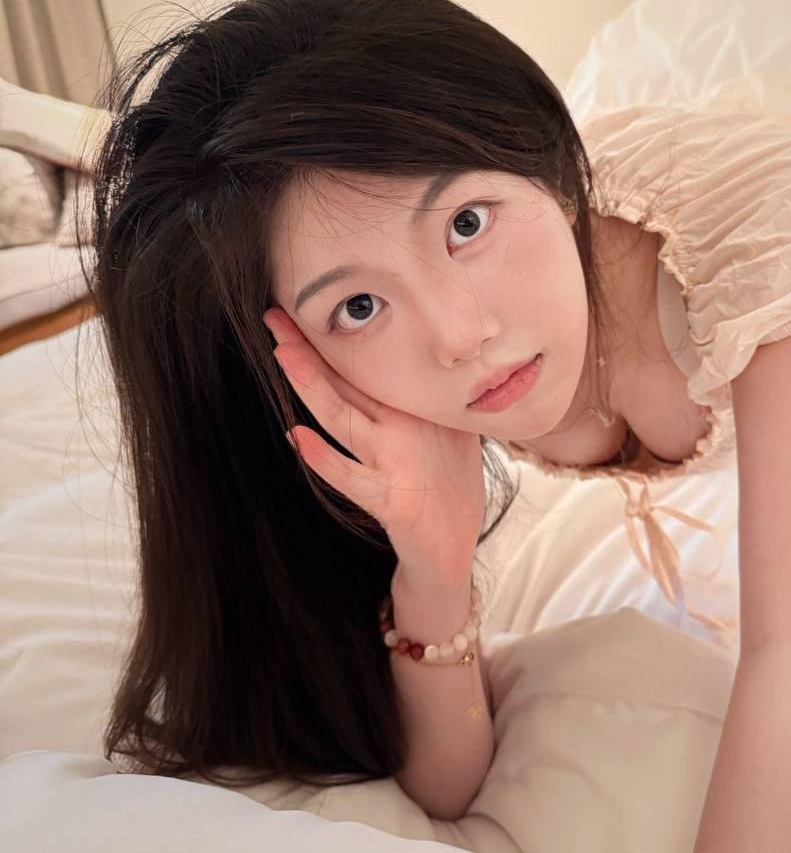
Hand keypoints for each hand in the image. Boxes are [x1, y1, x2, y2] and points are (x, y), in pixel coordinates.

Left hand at [263, 306, 485, 586]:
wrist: (452, 545)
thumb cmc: (442, 482)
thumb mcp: (440, 428)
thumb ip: (413, 398)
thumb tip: (388, 360)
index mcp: (413, 407)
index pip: (365, 365)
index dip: (330, 338)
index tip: (297, 306)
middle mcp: (405, 427)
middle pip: (349, 380)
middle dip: (310, 348)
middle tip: (276, 315)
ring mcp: (397, 461)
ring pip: (344, 417)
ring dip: (311, 385)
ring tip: (282, 355)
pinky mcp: (391, 500)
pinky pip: (351, 478)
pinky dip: (324, 459)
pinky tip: (298, 439)